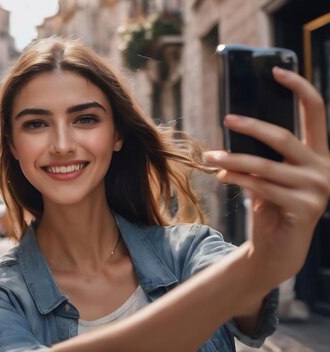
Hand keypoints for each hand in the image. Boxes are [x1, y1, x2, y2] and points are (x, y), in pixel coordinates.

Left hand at [204, 67, 329, 287]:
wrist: (278, 249)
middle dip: (251, 126)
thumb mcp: (269, 173)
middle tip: (226, 118)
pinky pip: (262, 187)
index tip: (276, 69)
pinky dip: (238, 179)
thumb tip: (234, 121)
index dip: (298, 87)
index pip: (316, 112)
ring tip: (210, 155)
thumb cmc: (271, 204)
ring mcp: (318, 189)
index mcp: (318, 154)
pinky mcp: (305, 208)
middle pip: (284, 137)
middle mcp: (324, 168)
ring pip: (265, 165)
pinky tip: (221, 175)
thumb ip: (263, 151)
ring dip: (232, 158)